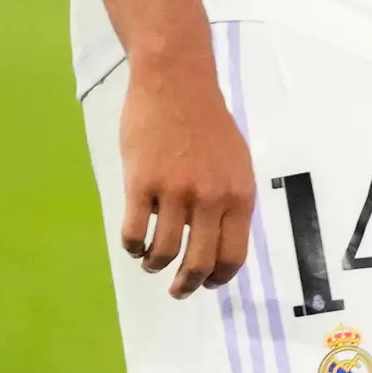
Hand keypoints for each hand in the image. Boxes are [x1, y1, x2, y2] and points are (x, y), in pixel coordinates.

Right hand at [117, 57, 252, 297]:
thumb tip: (220, 238)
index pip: (232, 255)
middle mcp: (211, 198)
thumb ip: (230, 200)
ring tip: (149, 263)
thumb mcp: (236, 163)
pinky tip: (133, 244)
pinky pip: (134, 231)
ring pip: (163, 251)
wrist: (176, 82)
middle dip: (186, 285)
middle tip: (177, 290)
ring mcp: (175, 191)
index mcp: (239, 195)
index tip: (207, 284)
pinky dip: (132, 246)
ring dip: (154, 265)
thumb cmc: (207, 121)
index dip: (218, 277)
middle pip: (198, 262)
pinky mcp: (141, 183)